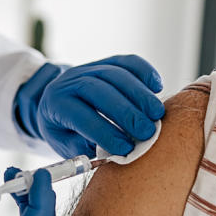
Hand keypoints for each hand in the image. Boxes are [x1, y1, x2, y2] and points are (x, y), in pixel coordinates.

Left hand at [34, 55, 164, 158]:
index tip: (126, 148)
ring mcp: (90, 68)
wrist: (60, 100)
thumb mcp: (66, 143)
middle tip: (147, 131)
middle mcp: (71, 81)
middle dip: (126, 112)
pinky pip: (127, 62)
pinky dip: (145, 72)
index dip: (104, 132)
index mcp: (57, 103)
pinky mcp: (108, 62)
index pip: (81, 117)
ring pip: (116, 74)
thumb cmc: (65, 129)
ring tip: (157, 114)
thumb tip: (114, 153)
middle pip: (99, 90)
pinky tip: (158, 87)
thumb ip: (86, 147)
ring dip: (140, 94)